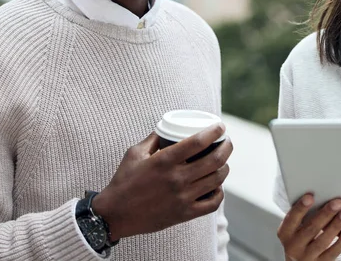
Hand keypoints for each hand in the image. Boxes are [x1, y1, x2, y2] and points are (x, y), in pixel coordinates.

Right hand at [92, 124, 232, 240]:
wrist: (114, 215)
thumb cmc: (124, 181)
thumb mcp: (135, 153)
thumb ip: (153, 139)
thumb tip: (167, 126)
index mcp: (165, 161)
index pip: (198, 142)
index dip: (214, 131)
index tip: (220, 126)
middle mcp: (177, 179)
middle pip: (214, 160)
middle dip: (226, 147)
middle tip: (226, 142)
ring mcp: (182, 197)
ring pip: (216, 180)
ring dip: (225, 168)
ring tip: (223, 161)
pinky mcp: (184, 214)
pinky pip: (212, 203)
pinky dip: (219, 192)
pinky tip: (216, 185)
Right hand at [277, 194, 340, 260]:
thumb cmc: (298, 236)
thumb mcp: (294, 226)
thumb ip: (302, 214)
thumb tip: (320, 193)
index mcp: (285, 232)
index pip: (292, 218)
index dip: (301, 207)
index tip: (311, 196)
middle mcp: (293, 246)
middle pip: (311, 228)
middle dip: (326, 214)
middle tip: (338, 202)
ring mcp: (307, 257)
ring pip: (323, 241)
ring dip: (336, 225)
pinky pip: (333, 252)